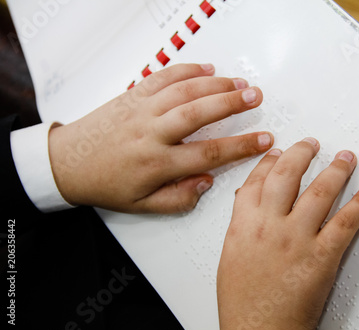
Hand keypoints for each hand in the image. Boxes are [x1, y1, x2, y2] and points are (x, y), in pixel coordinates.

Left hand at [48, 63, 272, 212]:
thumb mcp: (143, 205)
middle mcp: (152, 133)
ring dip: (215, 84)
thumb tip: (207, 182)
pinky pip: (163, 76)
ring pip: (184, 91)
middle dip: (232, 103)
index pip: (209, 153)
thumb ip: (179, 198)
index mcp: (157, 164)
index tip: (264, 140)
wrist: (68, 162)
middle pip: (199, 113)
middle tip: (256, 97)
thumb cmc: (107, 184)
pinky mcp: (133, 95)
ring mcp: (142, 110)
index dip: (242, 146)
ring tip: (240, 82)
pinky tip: (207, 69)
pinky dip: (186, 69)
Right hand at [217, 139, 358, 329]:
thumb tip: (250, 204)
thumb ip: (242, 225)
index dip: (270, 161)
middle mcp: (270, 224)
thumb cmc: (244, 301)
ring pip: (321, 191)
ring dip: (337, 169)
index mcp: (244, 223)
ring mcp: (298, 238)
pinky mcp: (322, 256)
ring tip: (345, 159)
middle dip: (302, 153)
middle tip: (312, 144)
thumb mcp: (231, 256)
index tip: (279, 151)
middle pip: (288, 175)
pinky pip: (345, 222)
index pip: (258, 179)